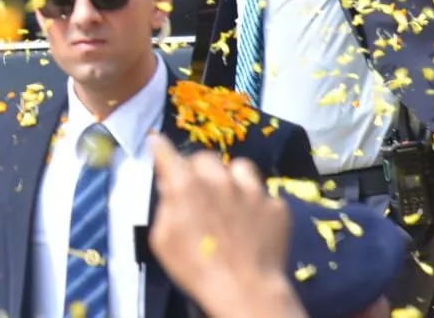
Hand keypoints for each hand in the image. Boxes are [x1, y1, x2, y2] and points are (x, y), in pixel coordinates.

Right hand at [148, 134, 302, 317]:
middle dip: (198, 169)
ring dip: (232, 178)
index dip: (160, 147)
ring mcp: (253, 191)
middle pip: (205, 158)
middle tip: (198, 188)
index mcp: (186, 185)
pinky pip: (265, 195)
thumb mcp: (163, 240)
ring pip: (240, 168)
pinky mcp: (277, 206)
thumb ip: (165, 207)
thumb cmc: (195, 269)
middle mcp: (219, 179)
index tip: (157, 143)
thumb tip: (169, 188)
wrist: (247, 290)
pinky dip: (258, 205)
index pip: (167, 152)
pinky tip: (255, 223)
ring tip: (232, 196)